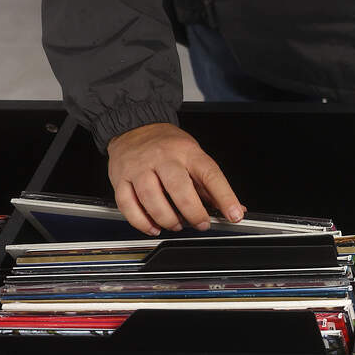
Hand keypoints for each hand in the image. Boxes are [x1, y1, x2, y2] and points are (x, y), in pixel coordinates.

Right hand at [106, 122, 243, 235]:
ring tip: (177, 225)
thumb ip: (212, 186)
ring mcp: (139, 168)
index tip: (235, 214)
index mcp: (187, 152)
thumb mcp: (195, 156)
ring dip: (167, 219)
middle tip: (201, 223)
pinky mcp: (120, 178)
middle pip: (178, 188)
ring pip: (151, 199)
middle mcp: (163, 158)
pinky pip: (128, 205)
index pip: (210, 175)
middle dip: (193, 212)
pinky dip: (141, 222)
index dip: (225, 197)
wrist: (135, 126)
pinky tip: (153, 227)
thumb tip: (235, 208)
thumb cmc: (168, 145)